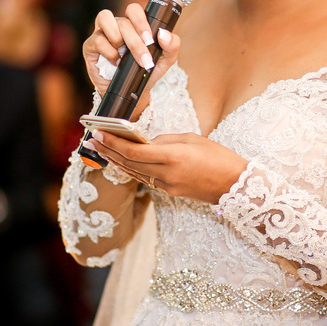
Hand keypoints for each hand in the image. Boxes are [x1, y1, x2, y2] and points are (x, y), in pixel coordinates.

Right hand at [83, 3, 181, 119]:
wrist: (131, 92)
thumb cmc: (145, 71)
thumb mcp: (165, 60)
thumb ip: (172, 45)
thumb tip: (164, 34)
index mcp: (133, 25)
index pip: (133, 9)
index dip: (140, 20)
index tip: (149, 39)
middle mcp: (116, 25)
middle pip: (123, 20)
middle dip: (135, 42)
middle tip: (144, 58)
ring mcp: (101, 34)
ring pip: (105, 18)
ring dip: (118, 38)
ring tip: (124, 55)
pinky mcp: (90, 46)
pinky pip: (97, 40)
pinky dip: (109, 53)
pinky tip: (116, 62)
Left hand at [86, 130, 246, 204]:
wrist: (236, 185)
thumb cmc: (218, 157)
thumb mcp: (192, 139)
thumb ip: (165, 140)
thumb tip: (146, 142)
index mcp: (172, 157)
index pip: (133, 151)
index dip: (112, 143)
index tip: (98, 133)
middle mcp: (166, 174)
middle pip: (128, 163)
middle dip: (108, 150)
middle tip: (91, 140)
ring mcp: (167, 186)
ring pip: (133, 173)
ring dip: (115, 161)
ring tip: (100, 150)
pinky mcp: (170, 192)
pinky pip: (145, 179)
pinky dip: (130, 169)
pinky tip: (120, 162)